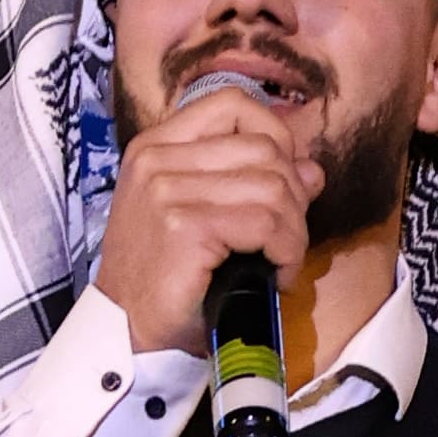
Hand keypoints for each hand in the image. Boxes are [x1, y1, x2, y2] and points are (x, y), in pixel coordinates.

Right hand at [90, 75, 319, 354]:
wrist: (126, 332)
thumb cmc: (166, 278)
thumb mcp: (201, 215)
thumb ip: (249, 182)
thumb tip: (311, 169)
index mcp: (156, 146)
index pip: (233, 104)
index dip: (275, 136)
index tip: (281, 182)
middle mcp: (157, 158)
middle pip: (264, 147)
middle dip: (293, 196)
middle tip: (285, 239)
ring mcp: (167, 190)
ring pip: (273, 187)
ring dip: (293, 230)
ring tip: (281, 261)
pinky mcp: (184, 226)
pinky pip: (266, 223)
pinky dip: (286, 251)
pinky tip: (276, 275)